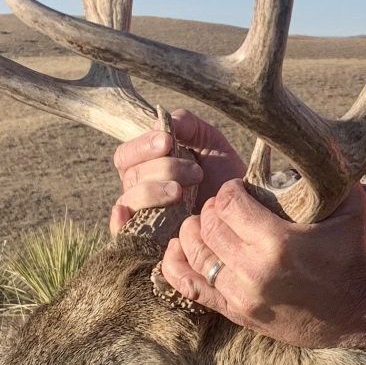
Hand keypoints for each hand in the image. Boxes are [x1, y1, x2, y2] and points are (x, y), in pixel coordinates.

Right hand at [109, 111, 246, 234]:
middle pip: (131, 176)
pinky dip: (119, 223)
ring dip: (153, 191)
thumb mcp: (211, 143)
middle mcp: (139, 192)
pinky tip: (126, 215)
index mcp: (147, 167)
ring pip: (129, 200)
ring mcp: (143, 218)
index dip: (143, 146)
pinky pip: (122, 234)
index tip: (168, 142)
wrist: (246, 213)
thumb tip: (164, 122)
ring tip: (182, 193)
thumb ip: (188, 125)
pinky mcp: (149, 242)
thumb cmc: (225, 176)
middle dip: (163, 169)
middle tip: (196, 173)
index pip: (126, 155)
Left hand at [161, 181, 365, 358]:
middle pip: (208, 225)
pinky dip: (177, 265)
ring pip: (195, 252)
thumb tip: (316, 140)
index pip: (229, 202)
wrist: (356, 314)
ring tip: (206, 223)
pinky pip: (191, 287)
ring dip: (194, 232)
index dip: (230, 190)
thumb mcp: (351, 208)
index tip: (240, 189)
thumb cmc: (352, 256)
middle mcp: (253, 269)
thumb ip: (332, 174)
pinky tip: (180, 249)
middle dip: (212, 208)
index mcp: (277, 241)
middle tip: (224, 206)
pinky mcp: (235, 311)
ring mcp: (241, 294)